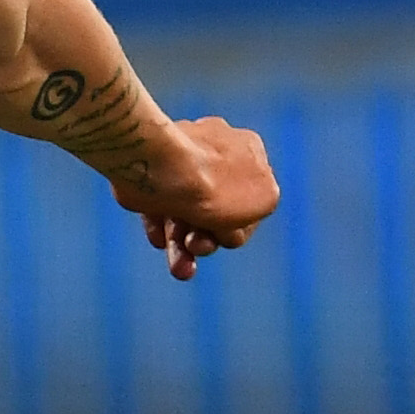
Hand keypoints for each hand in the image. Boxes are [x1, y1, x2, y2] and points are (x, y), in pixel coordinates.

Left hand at [109, 112, 281, 277]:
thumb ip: (261, 207)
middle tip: (197, 247)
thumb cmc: (216, 184)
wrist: (161, 170)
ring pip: (185, 212)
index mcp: (248, 147)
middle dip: (207, 239)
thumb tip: (232, 220)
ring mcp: (179, 159)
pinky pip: (159, 207)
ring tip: (179, 265)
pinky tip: (159, 239)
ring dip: (183, 245)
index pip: (251, 200)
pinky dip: (161, 228)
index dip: (241, 227)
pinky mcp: (148, 173)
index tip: (229, 236)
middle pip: (216, 209)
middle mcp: (214, 147)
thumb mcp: (266, 200)